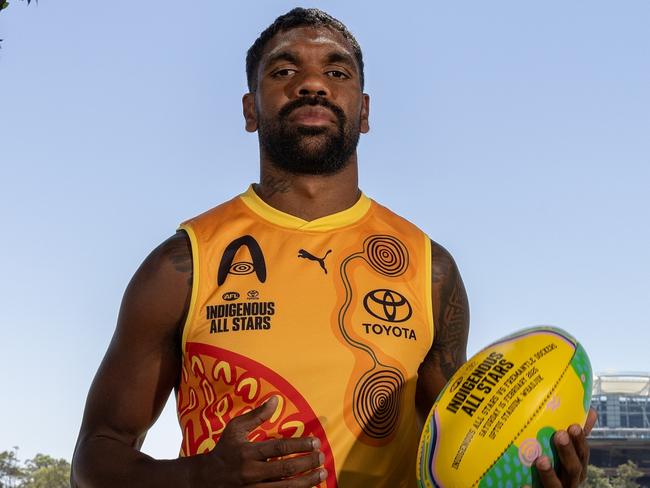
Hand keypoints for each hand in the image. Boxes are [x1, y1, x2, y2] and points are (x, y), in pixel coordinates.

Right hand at [193, 396, 326, 486]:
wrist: (205, 480)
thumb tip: (276, 399)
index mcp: (247, 453)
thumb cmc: (224, 451)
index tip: (316, 442)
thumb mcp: (235, 429)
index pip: (279, 448)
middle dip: (308, 462)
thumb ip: (256, 415)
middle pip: (286, 468)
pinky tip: (309, 487)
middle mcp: (251, 472)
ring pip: (286, 487)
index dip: (300, 444)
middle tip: (322, 457)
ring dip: (307, 481)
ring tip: (322, 473)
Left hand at [535, 407, 597, 486]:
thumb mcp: (568, 451)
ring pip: (556, 485)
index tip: (573, 426)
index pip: (583, 454)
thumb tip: (591, 411)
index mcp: (577, 467)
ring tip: (541, 460)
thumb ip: (576, 435)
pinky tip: (524, 485)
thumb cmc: (557, 466)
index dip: (580, 441)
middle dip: (567, 452)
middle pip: (573, 469)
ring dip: (549, 473)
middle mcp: (569, 481)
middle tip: (559, 435)